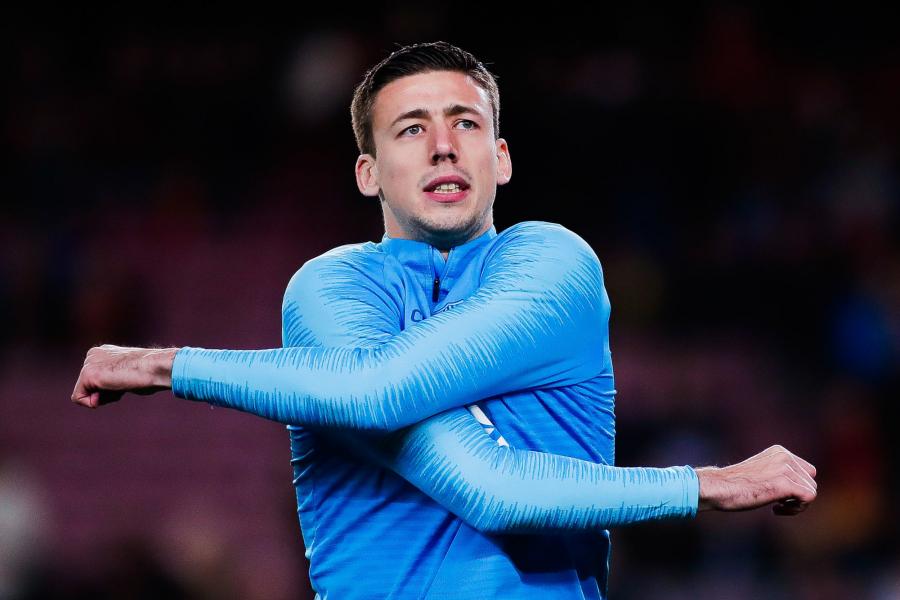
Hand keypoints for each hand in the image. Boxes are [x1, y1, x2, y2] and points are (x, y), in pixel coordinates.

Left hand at [71, 344, 177, 407]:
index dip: (111, 388)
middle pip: (88, 386)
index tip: (127, 380)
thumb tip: (108, 391)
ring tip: (121, 384)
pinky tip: (112, 391)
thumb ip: (115, 379)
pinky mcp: (88, 374)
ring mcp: (89, 363)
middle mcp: (93, 355)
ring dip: (104, 396)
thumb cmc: (150, 373)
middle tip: (125, 383)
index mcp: (103, 352)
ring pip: (84, 392)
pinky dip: (92, 402)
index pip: (96, 379)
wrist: (156, 367)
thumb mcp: (129, 373)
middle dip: (105, 392)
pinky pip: (79, 398)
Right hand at [695, 445, 816, 515]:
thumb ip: (778, 473)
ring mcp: (784, 468)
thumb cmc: (734, 485)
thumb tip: (798, 489)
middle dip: (798, 495)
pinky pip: (808, 497)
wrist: (719, 488)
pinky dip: (796, 509)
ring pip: (811, 490)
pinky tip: (775, 510)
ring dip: (796, 504)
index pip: (806, 471)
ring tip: (776, 507)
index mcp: (779, 451)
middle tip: (778, 503)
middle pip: (811, 481)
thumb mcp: (761, 472)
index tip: (779, 495)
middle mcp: (784, 456)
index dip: (797, 486)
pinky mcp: (784, 483)